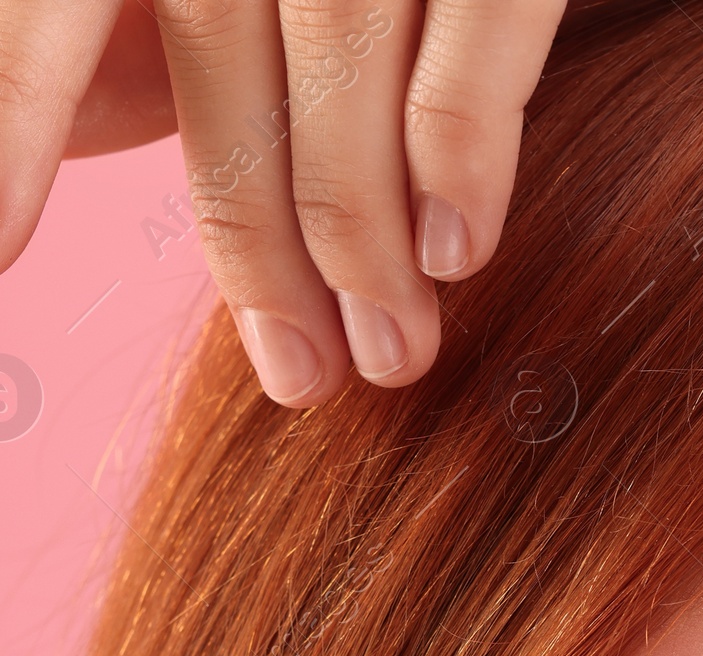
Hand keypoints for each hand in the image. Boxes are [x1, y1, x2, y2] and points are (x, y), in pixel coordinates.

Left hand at [0, 0, 566, 405]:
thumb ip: (134, 28)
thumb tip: (68, 137)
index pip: (40, 8)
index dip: (10, 122)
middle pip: (210, 52)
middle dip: (254, 245)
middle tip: (304, 378)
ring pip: (340, 68)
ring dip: (365, 242)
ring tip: (392, 351)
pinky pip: (465, 42)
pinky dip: (459, 157)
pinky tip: (455, 252)